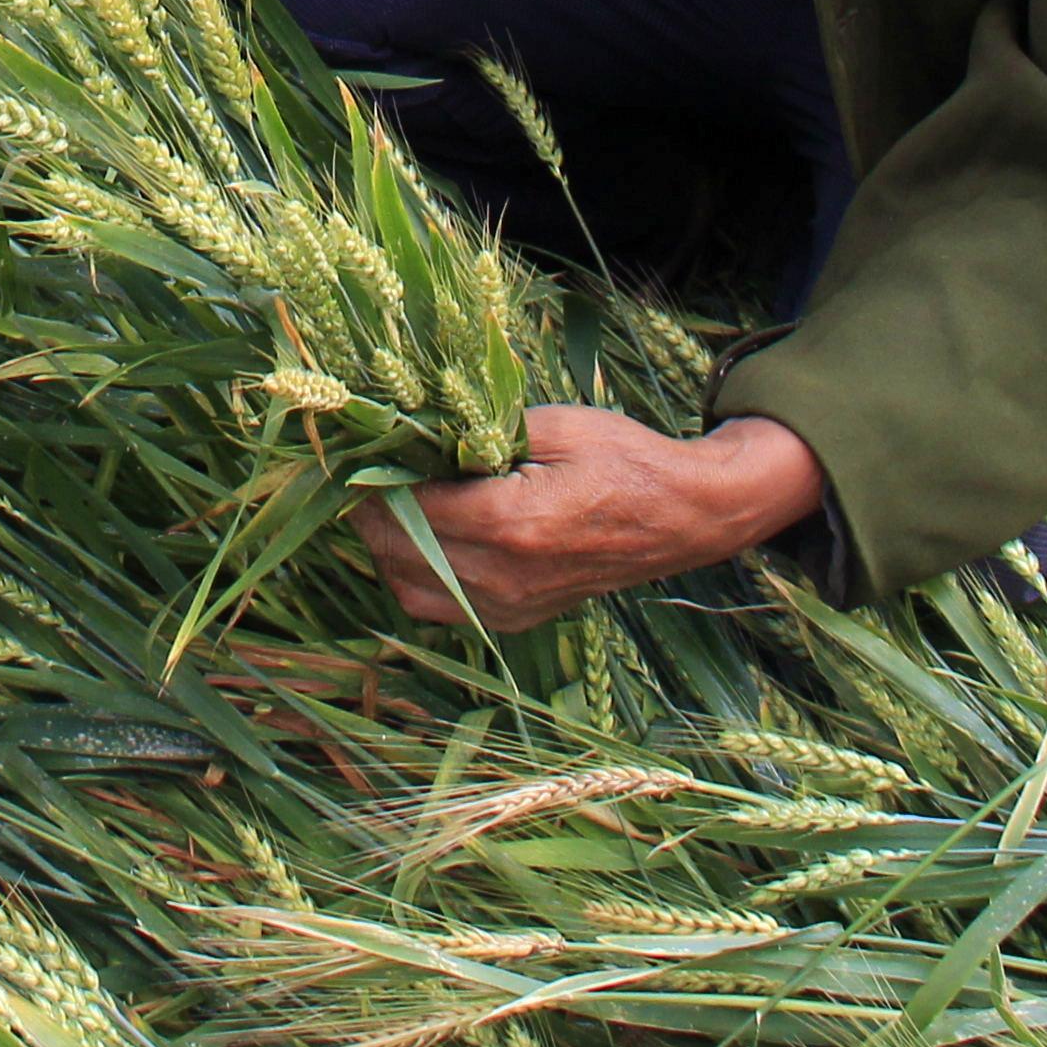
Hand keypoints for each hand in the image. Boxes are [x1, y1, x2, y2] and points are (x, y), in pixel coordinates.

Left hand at [354, 408, 824, 631]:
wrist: (683, 518)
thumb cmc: (624, 460)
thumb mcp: (555, 425)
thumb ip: (481, 432)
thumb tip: (415, 435)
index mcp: (509, 523)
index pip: (406, 509)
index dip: (374, 479)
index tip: (364, 449)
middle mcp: (502, 577)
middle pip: (397, 554)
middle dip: (372, 513)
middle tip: (371, 472)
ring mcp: (510, 607)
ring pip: (410, 590)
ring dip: (389, 548)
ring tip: (396, 504)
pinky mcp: (518, 620)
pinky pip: (443, 608)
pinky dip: (419, 575)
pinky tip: (430, 536)